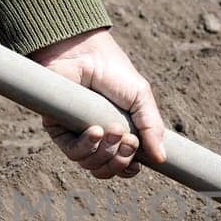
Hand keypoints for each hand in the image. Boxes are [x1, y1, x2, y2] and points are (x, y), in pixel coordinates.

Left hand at [32, 29, 166, 178]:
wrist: (84, 52)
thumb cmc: (113, 71)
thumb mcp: (141, 97)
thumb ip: (152, 127)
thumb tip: (161, 159)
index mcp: (119, 132)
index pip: (123, 164)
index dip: (130, 168)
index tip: (138, 160)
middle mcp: (98, 137)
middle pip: (107, 169)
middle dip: (121, 161)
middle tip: (128, 140)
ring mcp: (77, 135)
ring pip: (90, 164)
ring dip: (105, 153)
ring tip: (113, 130)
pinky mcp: (59, 130)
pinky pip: (72, 153)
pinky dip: (86, 147)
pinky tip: (94, 130)